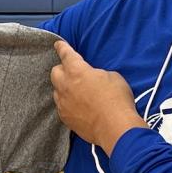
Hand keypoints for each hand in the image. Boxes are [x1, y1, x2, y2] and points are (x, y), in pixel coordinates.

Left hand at [50, 41, 147, 155]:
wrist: (115, 127)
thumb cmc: (117, 99)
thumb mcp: (113, 77)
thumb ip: (97, 74)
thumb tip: (94, 78)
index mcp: (77, 71)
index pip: (66, 54)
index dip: (62, 48)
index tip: (58, 44)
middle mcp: (65, 85)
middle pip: (55, 72)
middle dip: (62, 69)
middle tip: (72, 72)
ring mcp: (63, 103)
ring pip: (57, 90)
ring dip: (64, 88)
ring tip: (76, 91)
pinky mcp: (65, 118)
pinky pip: (62, 106)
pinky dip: (67, 103)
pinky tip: (78, 106)